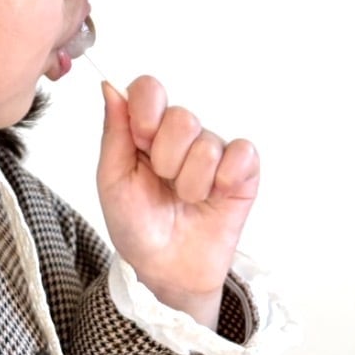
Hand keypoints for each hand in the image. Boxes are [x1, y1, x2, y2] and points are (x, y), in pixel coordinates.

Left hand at [98, 76, 259, 325]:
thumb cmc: (135, 223)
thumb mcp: (112, 179)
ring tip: (184, 199)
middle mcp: (181, 134)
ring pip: (208, 144)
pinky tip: (215, 196)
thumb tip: (110, 86)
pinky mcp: (244, 171)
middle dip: (167, 159)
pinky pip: (243, 154)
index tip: (141, 139)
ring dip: (191, 183)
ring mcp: (213, 150)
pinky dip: (227, 178)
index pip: (150, 88)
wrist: (165, 269)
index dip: (147, 110)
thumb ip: (114, 132)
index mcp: (146, 128)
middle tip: (162, 181)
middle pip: (182, 117)